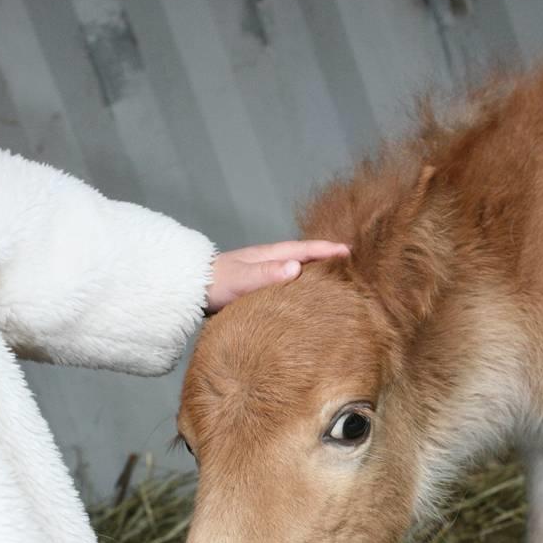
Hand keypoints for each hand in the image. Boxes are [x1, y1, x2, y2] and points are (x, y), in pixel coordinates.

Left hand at [206, 240, 349, 311]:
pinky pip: (286, 281)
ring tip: (334, 276)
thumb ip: (267, 274)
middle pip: (304, 255)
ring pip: (296, 267)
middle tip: (351, 262)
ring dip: (314, 269)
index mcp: (269, 255)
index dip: (327, 250)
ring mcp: (263, 272)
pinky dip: (300, 282)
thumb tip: (296, 267)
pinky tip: (304, 292)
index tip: (348, 252)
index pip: (304, 250)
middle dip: (326, 257)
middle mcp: (269, 261)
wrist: (191, 289)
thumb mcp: (241, 280)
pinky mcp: (258, 285)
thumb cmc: (215, 284)